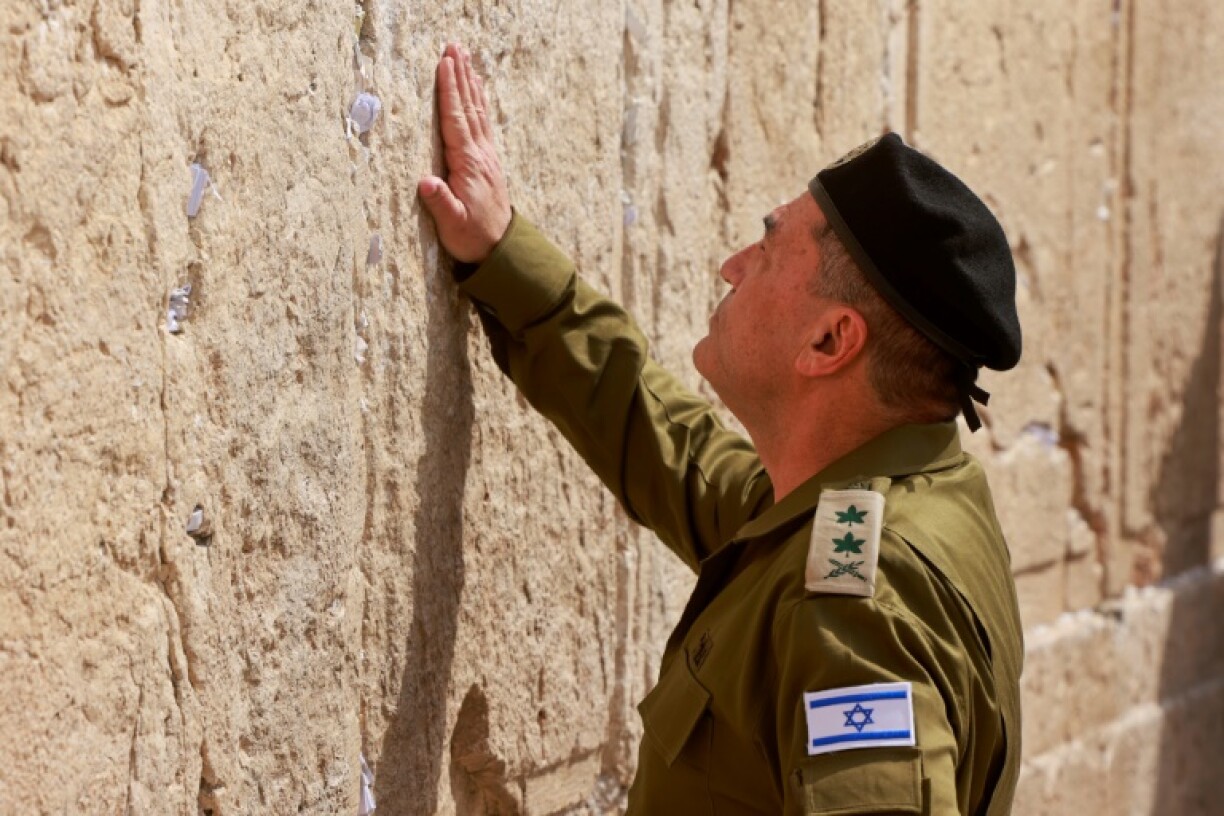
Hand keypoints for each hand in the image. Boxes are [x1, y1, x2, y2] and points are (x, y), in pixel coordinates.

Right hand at [418, 43, 511, 263]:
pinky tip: (476, 91)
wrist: (501, 250)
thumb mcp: (452, 226)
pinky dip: (478, 102)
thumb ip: (440, 203)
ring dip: (470, 83)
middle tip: (454, 47)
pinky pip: (483, 124)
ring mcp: (487, 157)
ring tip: (464, 58)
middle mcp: (480, 155)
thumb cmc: (472, 239)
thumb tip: (425, 183)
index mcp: (467, 165)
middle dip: (461, 76)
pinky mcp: (489, 162)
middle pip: (468, 107)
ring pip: (477, 112)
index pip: (455, 120)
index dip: (449, 91)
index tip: (444, 64)